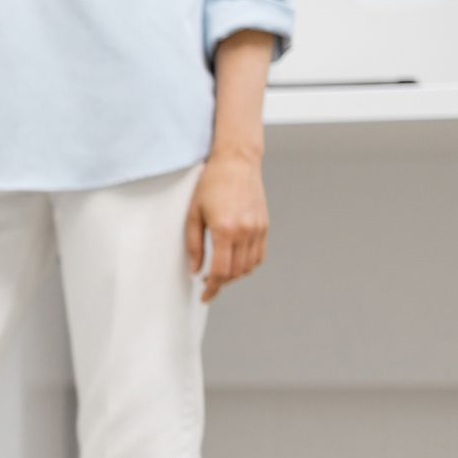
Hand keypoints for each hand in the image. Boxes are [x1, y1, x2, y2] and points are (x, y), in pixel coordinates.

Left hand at [186, 150, 268, 302]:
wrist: (237, 161)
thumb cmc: (211, 183)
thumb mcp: (193, 214)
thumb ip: (193, 245)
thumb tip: (195, 270)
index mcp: (225, 230)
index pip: (220, 271)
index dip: (211, 288)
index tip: (204, 296)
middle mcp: (245, 231)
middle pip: (236, 272)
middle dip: (221, 283)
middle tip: (208, 284)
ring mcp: (258, 229)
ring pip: (249, 267)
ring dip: (235, 275)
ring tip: (220, 272)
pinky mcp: (264, 225)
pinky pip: (259, 255)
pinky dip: (248, 265)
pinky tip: (235, 262)